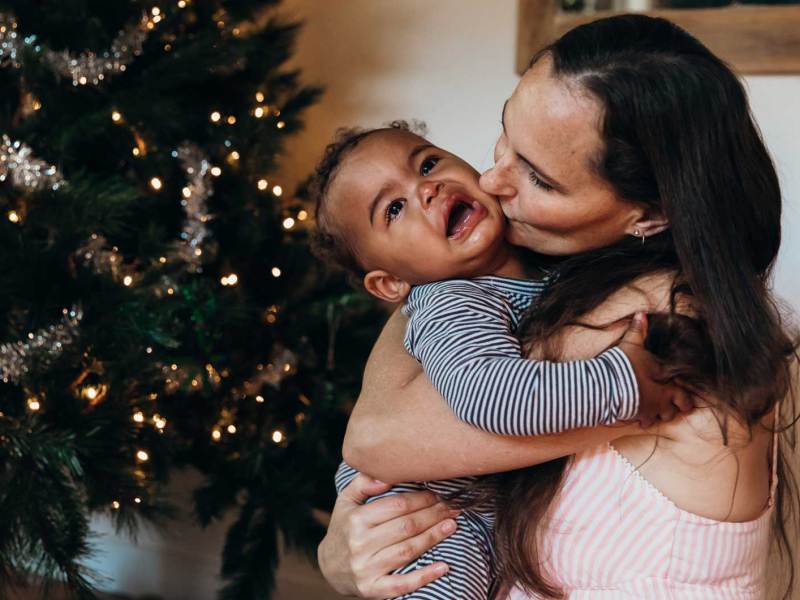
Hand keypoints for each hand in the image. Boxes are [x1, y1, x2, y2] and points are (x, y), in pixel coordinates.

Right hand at [317, 473, 458, 597]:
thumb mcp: (346, 501)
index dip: (421, 499)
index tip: (438, 494)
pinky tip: (443, 567)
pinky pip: (402, 584)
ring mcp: (366, 568)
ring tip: (452, 526)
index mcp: (356, 520)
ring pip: (407, 550)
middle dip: (433, 515)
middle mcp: (360, 544)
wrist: (329, 566)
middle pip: (406, 526)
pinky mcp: (372, 589)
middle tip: (452, 507)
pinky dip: (424, 576)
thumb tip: (384, 475)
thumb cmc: (344, 528)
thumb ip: (362, 483)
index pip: (396, 506)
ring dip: (434, 537)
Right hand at [619, 312, 692, 427]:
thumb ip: (638, 331)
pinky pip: (645, 423)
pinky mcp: (636, 417)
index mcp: (666, 385)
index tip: (686, 399)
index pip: (684, 396)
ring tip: (655, 410)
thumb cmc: (624, 366)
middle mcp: (661, 401)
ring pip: (662, 418)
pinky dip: (643, 420)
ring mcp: (649, 411)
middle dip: (674, 408)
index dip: (686, 399)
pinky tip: (639, 417)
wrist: (607, 387)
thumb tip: (641, 314)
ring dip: (660, 415)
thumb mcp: (632, 345)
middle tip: (672, 405)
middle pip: (675, 410)